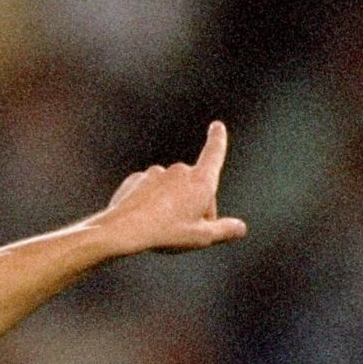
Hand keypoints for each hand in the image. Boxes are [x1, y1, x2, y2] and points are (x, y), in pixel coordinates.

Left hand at [94, 121, 247, 255]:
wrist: (123, 230)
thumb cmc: (166, 233)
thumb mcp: (202, 237)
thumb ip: (224, 230)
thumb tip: (240, 228)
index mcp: (200, 180)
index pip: (214, 153)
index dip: (218, 140)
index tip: (216, 126)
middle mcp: (179, 171)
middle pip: (193, 187)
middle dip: (194, 205)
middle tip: (185, 230)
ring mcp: (155, 173)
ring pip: (170, 191)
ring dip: (171, 204)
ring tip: (162, 226)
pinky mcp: (136, 180)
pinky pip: (149, 192)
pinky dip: (150, 203)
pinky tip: (145, 219)